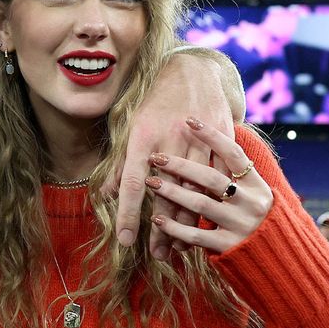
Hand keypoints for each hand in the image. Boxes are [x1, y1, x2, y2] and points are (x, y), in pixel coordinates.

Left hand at [106, 50, 235, 257]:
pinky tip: (204, 225)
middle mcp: (170, 140)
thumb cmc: (155, 102)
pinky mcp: (220, 140)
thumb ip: (121, 163)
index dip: (129, 214)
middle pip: (166, 194)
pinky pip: (217, 179)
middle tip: (156, 255)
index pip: (133, 183)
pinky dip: (211, 203)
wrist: (193, 72)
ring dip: (186, 223)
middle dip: (161, 229)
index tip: (126, 241)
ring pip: (194, 191)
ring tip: (177, 249)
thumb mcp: (132, 128)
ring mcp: (197, 141)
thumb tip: (107, 195)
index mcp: (143, 137)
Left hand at [145, 117, 272, 253]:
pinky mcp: (230, 247)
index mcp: (256, 185)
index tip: (189, 119)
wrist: (279, 260)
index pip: (233, 153)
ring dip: (172, 193)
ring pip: (201, 204)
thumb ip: (233, 176)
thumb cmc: (256, 220)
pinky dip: (175, 227)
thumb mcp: (253, 194)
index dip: (212, 136)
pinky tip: (157, 219)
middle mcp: (251, 202)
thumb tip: (205, 146)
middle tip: (156, 157)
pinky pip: (196, 235)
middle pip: (211, 178)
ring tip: (150, 183)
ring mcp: (241, 225)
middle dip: (180, 166)